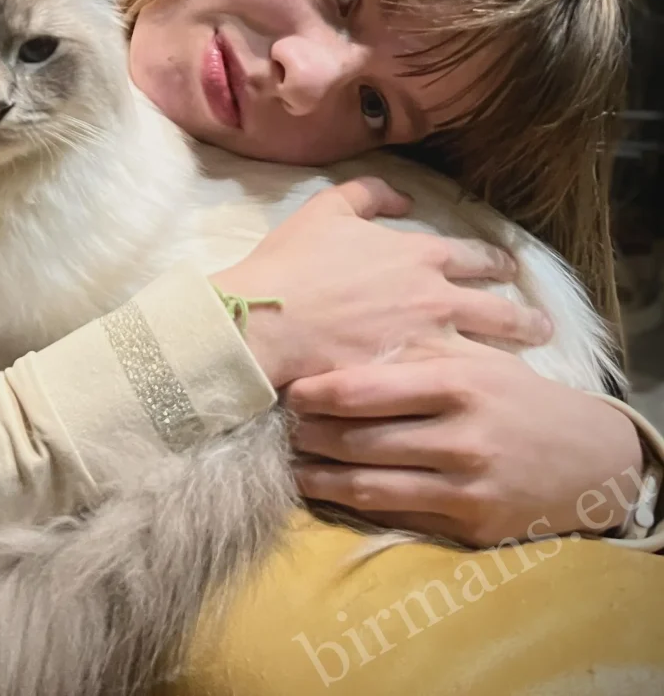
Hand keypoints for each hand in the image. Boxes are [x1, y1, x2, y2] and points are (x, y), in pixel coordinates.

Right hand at [209, 177, 549, 388]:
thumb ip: (368, 194)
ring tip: (530, 359)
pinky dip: (475, 389)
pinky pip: (455, 387)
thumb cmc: (293, 264)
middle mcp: (437, 299)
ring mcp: (427, 345)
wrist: (268, 320)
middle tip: (541, 326)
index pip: (473, 257)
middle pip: (497, 309)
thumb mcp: (326, 209)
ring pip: (489, 351)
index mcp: (419, 255)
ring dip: (514, 353)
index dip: (494, 262)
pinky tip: (482, 394)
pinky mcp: (410, 383)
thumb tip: (404, 198)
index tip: (507, 269)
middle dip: (524, 317)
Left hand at [285, 336, 643, 546]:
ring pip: (367, 485)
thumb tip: (341, 343)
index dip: (316, 393)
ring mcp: (464, 486)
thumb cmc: (518, 398)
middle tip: (278, 428)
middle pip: (358, 439)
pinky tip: (328, 493)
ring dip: (318, 477)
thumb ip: (418, 354)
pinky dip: (353, 506)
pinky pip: (395, 515)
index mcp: (457, 383)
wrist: (590, 458)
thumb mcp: (477, 363)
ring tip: (289, 464)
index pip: (364, 390)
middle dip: (308, 435)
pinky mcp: (469, 524)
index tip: (287, 390)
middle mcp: (459, 436)